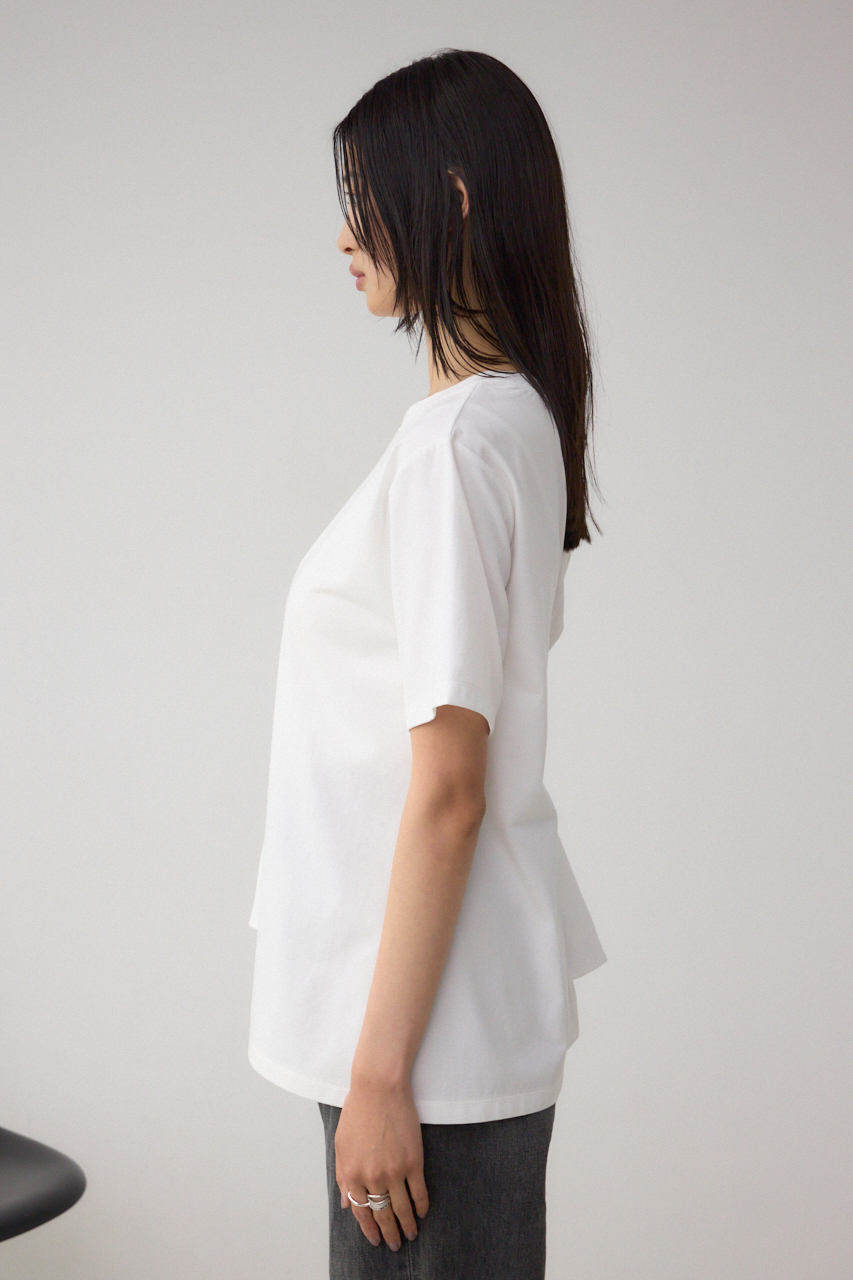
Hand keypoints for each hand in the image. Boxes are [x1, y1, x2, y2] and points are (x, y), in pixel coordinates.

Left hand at [334, 1078, 429, 1250]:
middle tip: (394, 1244)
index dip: (368, 1228)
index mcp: (352, 1174)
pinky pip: (419, 1193)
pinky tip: (421, 1214)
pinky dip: (421, 1207)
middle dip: (388, 1233)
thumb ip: (342, 1177)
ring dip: (406, 1226)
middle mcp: (372, 1177)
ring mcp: (394, 1171)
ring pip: (402, 1209)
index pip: (361, 1211)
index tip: (374, 1239)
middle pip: (382, 1215)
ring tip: (410, 1235)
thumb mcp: (341, 1145)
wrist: (379, 1088)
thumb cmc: (357, 1112)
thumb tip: (347, 1204)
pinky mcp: (413, 1162)